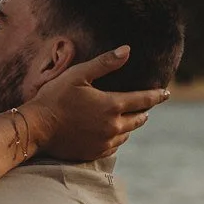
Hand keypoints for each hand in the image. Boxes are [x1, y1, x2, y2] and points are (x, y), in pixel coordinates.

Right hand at [26, 47, 168, 162]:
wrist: (37, 128)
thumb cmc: (56, 97)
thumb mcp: (79, 74)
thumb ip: (105, 63)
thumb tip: (127, 50)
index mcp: (112, 105)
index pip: (144, 100)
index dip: (156, 95)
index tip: (166, 93)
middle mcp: (113, 126)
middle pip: (139, 119)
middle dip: (144, 110)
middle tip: (147, 105)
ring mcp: (105, 142)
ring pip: (127, 133)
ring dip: (131, 124)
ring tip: (130, 118)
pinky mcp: (95, 153)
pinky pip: (114, 146)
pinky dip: (117, 137)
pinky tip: (112, 132)